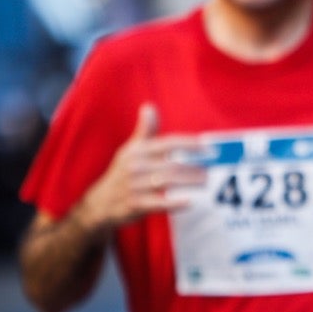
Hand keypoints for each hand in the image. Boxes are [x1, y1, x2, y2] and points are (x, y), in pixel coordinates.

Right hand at [74, 103, 205, 234]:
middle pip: (171, 164)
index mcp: (137, 151)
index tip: (209, 147)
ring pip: (167, 181)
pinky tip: (189, 201)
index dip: (189, 144)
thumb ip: (145, 131)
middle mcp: (135, 166)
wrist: (100, 202)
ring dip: (189, 181)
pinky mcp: (134, 205)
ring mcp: (134, 186)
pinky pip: (157, 203)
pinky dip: (173, 202)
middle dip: (194, 166)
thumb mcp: (131, 150)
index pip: (168, 143)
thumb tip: (149, 106)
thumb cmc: (123, 173)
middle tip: (212, 169)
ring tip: (206, 182)